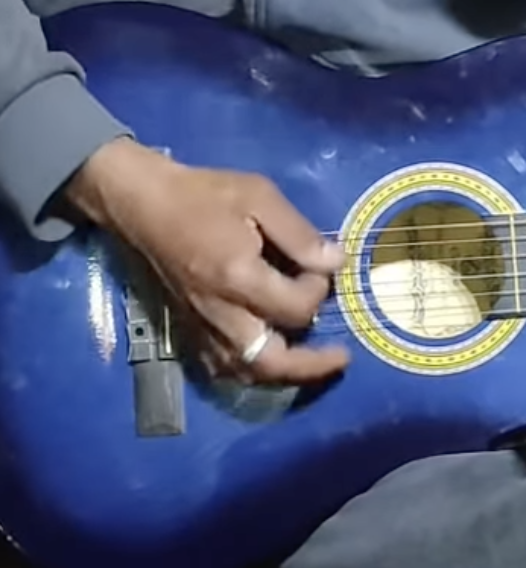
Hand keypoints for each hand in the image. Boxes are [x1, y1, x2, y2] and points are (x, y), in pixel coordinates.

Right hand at [65, 139, 349, 384]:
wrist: (143, 203)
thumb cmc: (202, 195)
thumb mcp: (259, 197)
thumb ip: (299, 234)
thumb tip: (335, 263)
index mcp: (238, 277)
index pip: (296, 308)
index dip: (318, 289)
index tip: (320, 265)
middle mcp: (219, 311)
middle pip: (270, 361)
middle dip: (310, 366)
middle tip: (339, 358)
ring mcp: (200, 325)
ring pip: (245, 371)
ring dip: (282, 372)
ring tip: (310, 361)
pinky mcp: (188, 328)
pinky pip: (222, 366)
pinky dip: (250, 369)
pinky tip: (267, 355)